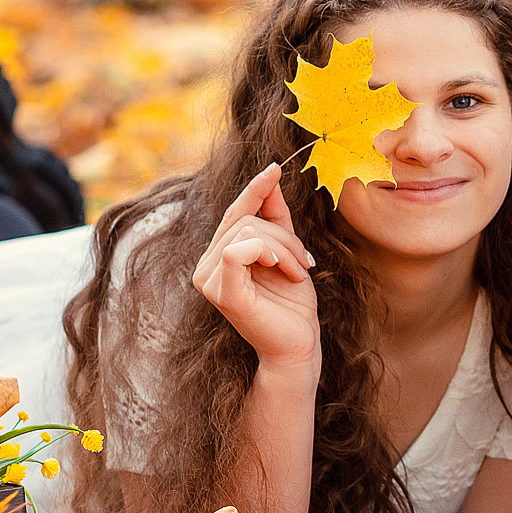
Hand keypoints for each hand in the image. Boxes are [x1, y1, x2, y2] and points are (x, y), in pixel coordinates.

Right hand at [192, 164, 319, 369]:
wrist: (299, 342)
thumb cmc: (292, 303)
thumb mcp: (288, 251)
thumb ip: (276, 217)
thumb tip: (271, 176)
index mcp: (219, 255)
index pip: (235, 212)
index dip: (254, 189)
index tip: (275, 169)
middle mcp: (206, 265)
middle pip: (246, 220)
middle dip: (285, 236)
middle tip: (305, 262)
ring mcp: (208, 279)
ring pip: (248, 232)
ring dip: (285, 249)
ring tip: (298, 272)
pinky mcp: (220, 292)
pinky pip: (237, 251)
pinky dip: (268, 253)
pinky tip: (282, 270)